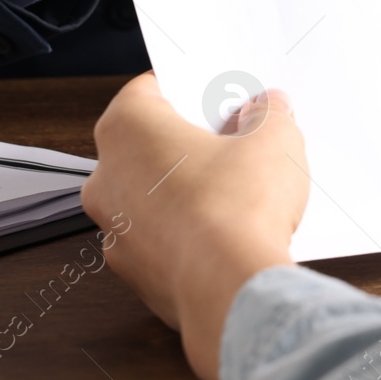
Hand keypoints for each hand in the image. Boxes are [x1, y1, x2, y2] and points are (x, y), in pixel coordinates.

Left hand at [80, 74, 308, 379]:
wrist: (232, 291)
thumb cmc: (238, 209)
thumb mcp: (273, 140)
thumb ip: (268, 115)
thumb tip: (267, 109)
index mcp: (127, 130)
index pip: (148, 90)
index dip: (188, 88)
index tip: (216, 93)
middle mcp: (107, 179)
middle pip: (147, 144)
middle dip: (189, 141)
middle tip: (234, 139)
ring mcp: (115, 231)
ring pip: (150, 197)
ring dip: (184, 191)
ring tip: (236, 190)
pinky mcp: (135, 275)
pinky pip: (159, 241)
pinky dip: (185, 235)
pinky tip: (225, 234)